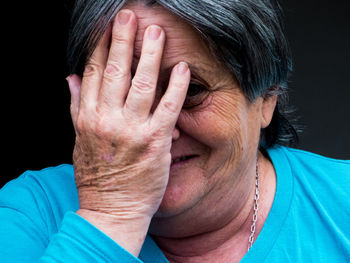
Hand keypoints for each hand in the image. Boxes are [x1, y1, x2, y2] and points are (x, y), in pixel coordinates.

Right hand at [67, 9, 189, 220]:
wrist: (112, 210)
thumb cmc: (97, 176)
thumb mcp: (79, 140)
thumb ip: (76, 105)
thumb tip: (70, 77)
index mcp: (87, 117)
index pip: (93, 72)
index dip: (100, 46)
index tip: (106, 25)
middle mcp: (107, 119)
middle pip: (115, 71)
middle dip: (122, 39)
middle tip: (129, 15)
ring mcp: (131, 130)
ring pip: (141, 83)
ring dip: (149, 54)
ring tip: (156, 32)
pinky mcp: (154, 142)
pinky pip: (167, 107)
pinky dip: (174, 86)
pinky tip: (181, 68)